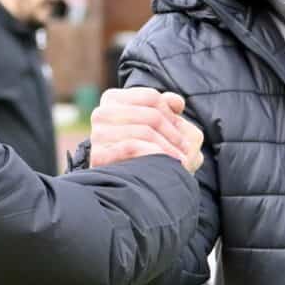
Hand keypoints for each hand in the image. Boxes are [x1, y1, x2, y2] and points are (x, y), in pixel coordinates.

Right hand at [89, 87, 205, 172]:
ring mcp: (98, 134)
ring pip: (144, 131)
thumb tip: (178, 103)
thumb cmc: (146, 150)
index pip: (151, 97)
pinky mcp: (98, 154)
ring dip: (167, 147)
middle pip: (150, 115)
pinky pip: (131, 147)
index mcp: (114, 99)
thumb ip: (168, 108)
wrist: (127, 186)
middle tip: (186, 148)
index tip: (182, 129)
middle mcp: (101, 113)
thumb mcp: (161, 126)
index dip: (171, 114)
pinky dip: (153, 154)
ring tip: (181, 160)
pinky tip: (164, 163)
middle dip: (173, 133)